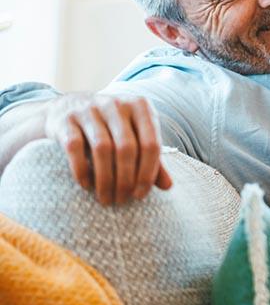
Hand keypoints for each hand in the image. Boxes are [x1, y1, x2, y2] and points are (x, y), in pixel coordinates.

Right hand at [44, 92, 172, 205]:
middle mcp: (116, 104)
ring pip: (102, 148)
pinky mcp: (66, 118)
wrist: (67, 107)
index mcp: (140, 106)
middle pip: (127, 148)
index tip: (140, 195)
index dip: (148, 174)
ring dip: (105, 179)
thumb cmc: (111, 129)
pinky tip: (86, 186)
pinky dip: (82, 170)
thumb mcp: (135, 138)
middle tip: (122, 200)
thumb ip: (153, 160)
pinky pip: (75, 147)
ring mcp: (89, 108)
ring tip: (106, 199)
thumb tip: (168, 186)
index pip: (151, 144)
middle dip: (125, 180)